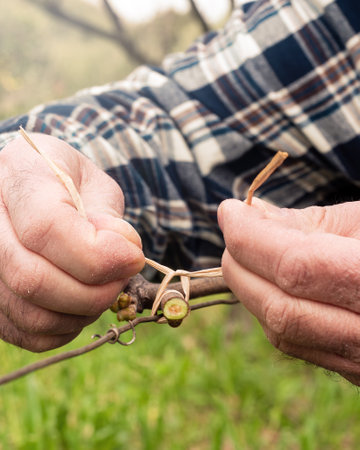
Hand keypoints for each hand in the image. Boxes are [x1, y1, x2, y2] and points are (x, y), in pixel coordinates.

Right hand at [0, 133, 143, 351]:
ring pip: (29, 313)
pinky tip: (82, 304)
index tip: (134, 258)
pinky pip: (26, 332)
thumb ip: (107, 216)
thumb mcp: (95, 184)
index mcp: (19, 175)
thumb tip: (121, 255)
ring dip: (83, 313)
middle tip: (123, 276)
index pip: (47, 228)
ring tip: (105, 288)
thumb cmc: (71, 185)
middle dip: (95, 291)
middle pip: (32, 279)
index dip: (99, 255)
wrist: (39, 190)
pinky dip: (65, 328)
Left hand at [218, 198, 359, 384]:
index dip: (251, 236)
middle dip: (241, 264)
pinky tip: (270, 282)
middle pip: (280, 308)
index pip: (295, 266)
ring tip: (247, 252)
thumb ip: (310, 222)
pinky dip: (272, 308)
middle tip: (234, 230)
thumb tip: (252, 214)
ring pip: (282, 332)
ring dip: (251, 287)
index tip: (229, 209)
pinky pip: (298, 343)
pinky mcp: (357, 371)